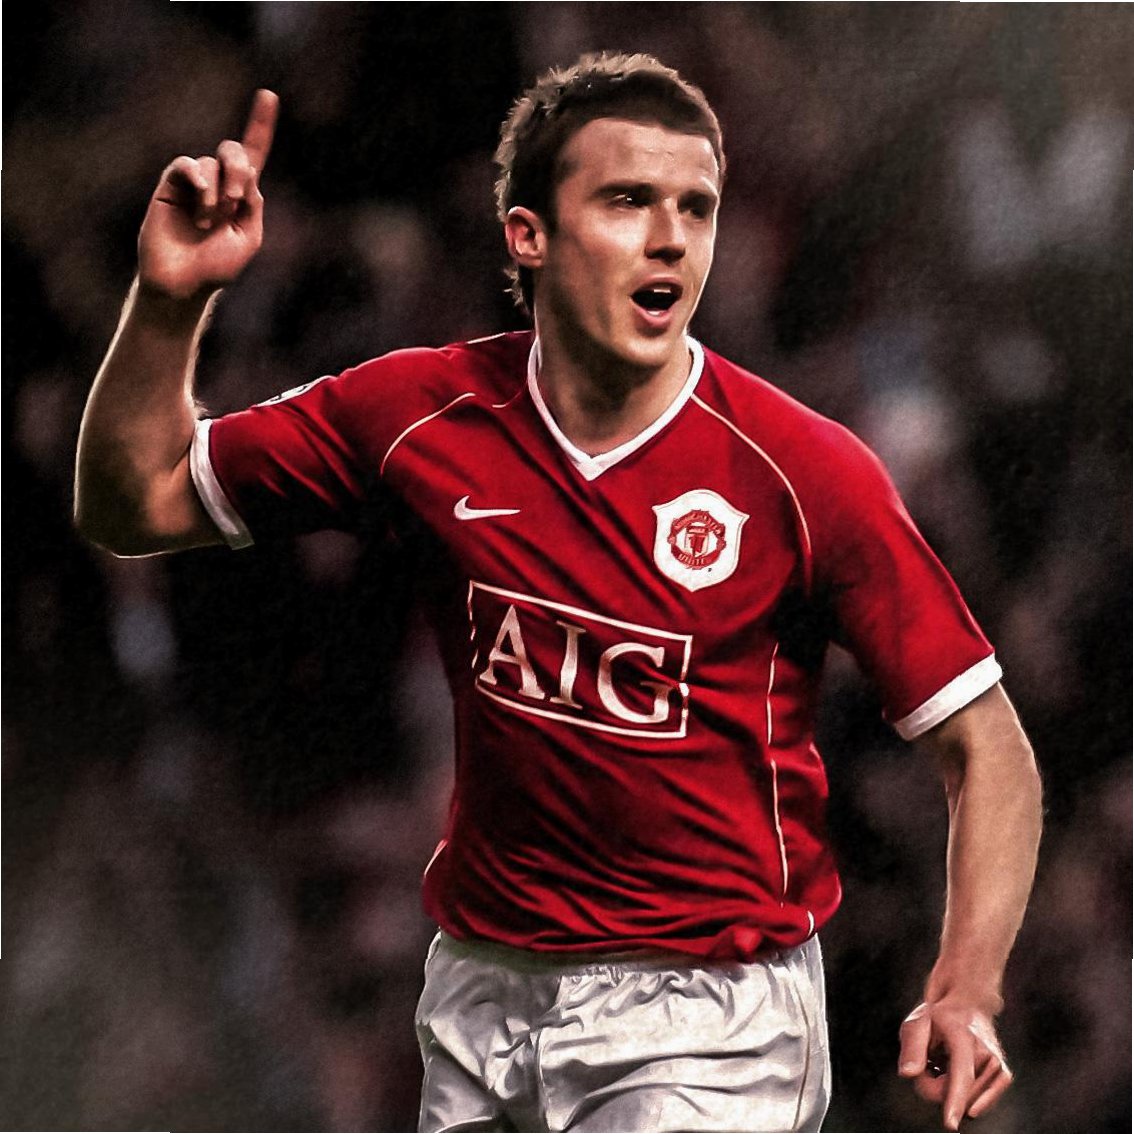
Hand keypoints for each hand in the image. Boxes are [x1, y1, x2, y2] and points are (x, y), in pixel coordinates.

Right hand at [138, 89, 278, 300]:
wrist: (184, 282)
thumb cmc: (217, 266)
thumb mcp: (248, 237)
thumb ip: (254, 204)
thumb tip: (249, 174)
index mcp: (242, 194)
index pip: (254, 154)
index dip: (260, 125)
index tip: (268, 95)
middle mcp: (218, 182)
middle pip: (234, 150)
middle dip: (240, 170)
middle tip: (236, 202)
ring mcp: (194, 182)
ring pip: (213, 163)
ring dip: (218, 194)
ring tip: (207, 223)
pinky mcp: (171, 183)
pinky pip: (189, 165)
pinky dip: (200, 182)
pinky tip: (199, 208)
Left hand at [898, 999, 1012, 1129]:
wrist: (968, 1004)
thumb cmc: (938, 1016)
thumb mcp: (917, 1022)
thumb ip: (911, 1048)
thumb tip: (908, 1074)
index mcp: (963, 1037)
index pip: (960, 1075)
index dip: (954, 1100)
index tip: (950, 1124)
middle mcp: (986, 1052)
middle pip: (955, 1092)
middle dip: (934, 1085)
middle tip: (930, 1062)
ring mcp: (997, 1065)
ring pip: (966, 1101)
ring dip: (948, 1090)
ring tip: (945, 1062)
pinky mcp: (1003, 1075)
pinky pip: (979, 1103)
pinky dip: (963, 1095)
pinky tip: (956, 1076)